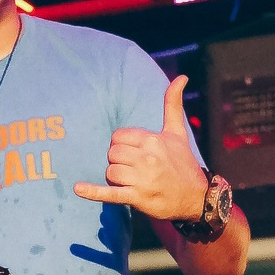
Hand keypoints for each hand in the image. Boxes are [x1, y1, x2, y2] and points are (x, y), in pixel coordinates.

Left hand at [73, 76, 206, 221]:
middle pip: (112, 154)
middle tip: (133, 169)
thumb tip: (182, 76)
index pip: (118, 137)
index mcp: (153, 139)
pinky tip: (78, 188)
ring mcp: (142, 179)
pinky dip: (92, 191)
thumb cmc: (184, 163)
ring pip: (110, 171)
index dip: (121, 145)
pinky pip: (109, 193)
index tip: (133, 153)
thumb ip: (173, 104)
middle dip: (118, 161)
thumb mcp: (177, 132)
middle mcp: (147, 157)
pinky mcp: (137, 197)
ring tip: (131, 181)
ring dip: (116, 178)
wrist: (196, 197)